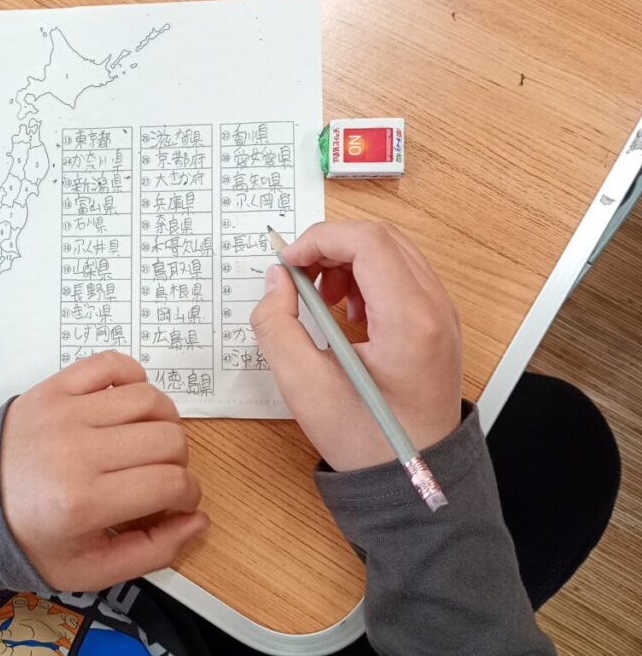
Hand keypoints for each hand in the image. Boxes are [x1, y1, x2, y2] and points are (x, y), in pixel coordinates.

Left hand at [0, 351, 207, 589]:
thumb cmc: (31, 537)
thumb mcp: (89, 569)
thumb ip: (152, 551)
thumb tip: (198, 520)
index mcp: (84, 502)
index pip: (171, 483)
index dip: (189, 494)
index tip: (180, 500)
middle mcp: (76, 451)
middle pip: (168, 439)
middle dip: (179, 462)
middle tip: (162, 476)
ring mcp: (65, 412)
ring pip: (149, 398)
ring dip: (164, 421)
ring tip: (149, 442)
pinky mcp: (55, 387)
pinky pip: (113, 363)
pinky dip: (133, 377)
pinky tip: (129, 406)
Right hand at [251, 221, 461, 470]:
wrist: (412, 479)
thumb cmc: (365, 441)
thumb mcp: (304, 386)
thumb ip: (277, 325)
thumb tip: (276, 281)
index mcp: (410, 319)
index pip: (367, 242)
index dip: (319, 240)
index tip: (285, 264)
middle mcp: (435, 308)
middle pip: (382, 238)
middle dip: (330, 247)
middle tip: (297, 277)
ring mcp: (442, 314)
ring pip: (392, 252)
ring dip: (348, 261)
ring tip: (321, 297)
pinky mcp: (437, 323)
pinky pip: (401, 275)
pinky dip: (367, 277)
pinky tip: (346, 311)